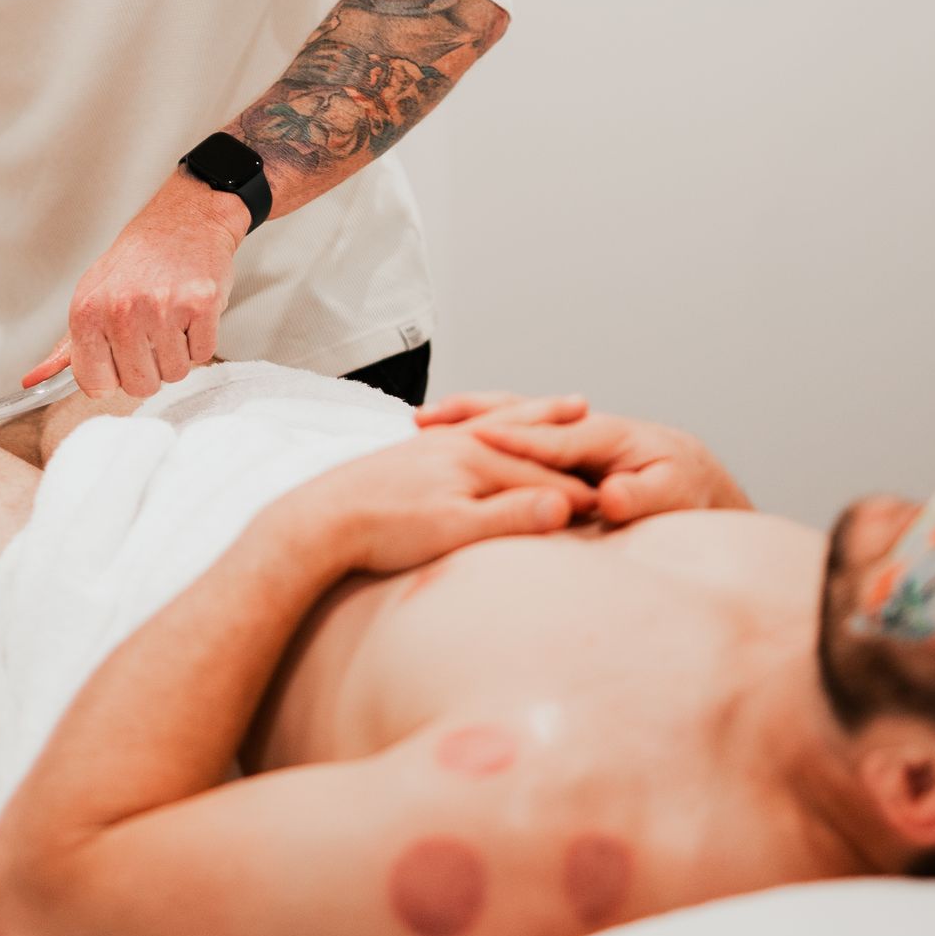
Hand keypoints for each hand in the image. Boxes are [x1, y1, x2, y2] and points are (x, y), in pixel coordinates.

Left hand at [26, 176, 245, 399]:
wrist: (185, 218)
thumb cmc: (140, 258)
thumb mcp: (93, 295)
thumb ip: (68, 345)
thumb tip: (36, 379)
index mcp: (88, 311)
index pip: (96, 385)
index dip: (114, 376)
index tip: (121, 357)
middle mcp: (121, 310)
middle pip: (140, 386)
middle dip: (150, 366)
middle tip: (152, 331)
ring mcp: (162, 307)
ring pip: (175, 373)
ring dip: (177, 352)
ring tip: (171, 316)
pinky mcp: (200, 304)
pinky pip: (202, 353)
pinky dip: (200, 339)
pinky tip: (189, 311)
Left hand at [281, 423, 592, 578]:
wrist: (320, 520)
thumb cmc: (387, 530)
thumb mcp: (456, 530)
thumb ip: (512, 515)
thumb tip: (566, 504)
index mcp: (476, 459)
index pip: (543, 476)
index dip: (579, 489)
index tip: (614, 499)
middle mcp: (457, 443)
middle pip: (518, 436)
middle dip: (552, 424)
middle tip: (587, 408)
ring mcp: (433, 446)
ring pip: (491, 428)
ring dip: (520, 416)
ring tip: (543, 405)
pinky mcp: (413, 455)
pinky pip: (463, 434)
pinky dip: (485, 428)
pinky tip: (480, 434)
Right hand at [418, 394, 749, 521]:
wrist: (699, 479)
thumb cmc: (687, 492)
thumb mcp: (673, 497)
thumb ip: (642, 498)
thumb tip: (612, 497)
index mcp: (607, 437)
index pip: (553, 439)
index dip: (515, 440)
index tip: (477, 441)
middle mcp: (583, 427)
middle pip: (519, 414)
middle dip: (473, 415)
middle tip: (427, 417)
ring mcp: (570, 433)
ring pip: (512, 415)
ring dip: (470, 417)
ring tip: (426, 420)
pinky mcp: (563, 445)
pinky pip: (514, 430)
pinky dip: (481, 428)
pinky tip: (452, 437)